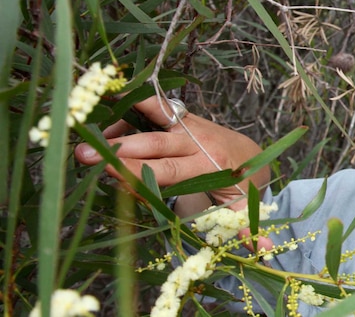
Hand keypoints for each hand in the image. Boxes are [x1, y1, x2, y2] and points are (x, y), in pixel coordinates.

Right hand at [75, 96, 267, 215]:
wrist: (251, 153)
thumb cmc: (240, 185)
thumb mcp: (244, 208)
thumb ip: (246, 227)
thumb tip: (263, 253)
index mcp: (211, 165)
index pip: (171, 169)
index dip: (141, 171)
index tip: (111, 172)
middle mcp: (199, 140)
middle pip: (156, 142)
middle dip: (121, 147)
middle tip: (85, 153)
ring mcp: (189, 124)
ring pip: (154, 115)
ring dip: (121, 121)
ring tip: (89, 131)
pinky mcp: (180, 116)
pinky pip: (153, 107)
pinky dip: (127, 109)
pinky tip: (103, 119)